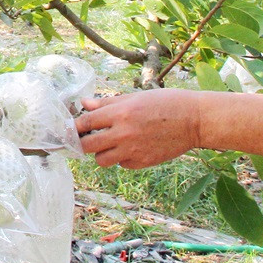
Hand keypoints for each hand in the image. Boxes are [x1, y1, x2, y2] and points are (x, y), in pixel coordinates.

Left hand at [75, 90, 200, 169]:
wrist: (193, 120)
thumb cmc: (165, 103)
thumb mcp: (135, 97)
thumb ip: (107, 103)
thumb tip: (85, 103)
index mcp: (120, 113)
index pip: (85, 123)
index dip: (73, 127)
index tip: (69, 129)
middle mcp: (123, 134)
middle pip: (87, 146)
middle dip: (82, 143)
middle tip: (85, 139)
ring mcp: (132, 151)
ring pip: (102, 160)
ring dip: (101, 153)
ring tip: (110, 143)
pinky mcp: (142, 163)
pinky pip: (121, 164)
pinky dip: (121, 158)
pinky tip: (131, 147)